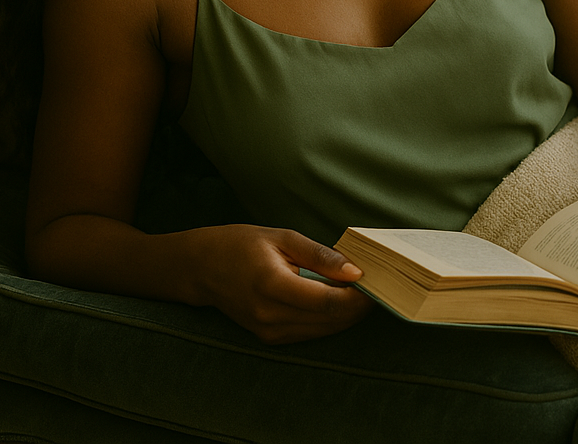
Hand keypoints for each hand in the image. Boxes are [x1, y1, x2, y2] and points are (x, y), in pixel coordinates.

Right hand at [185, 224, 374, 343]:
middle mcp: (270, 315)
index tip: (376, 282)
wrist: (201, 268)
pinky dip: (328, 320)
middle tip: (375, 285)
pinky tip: (335, 301)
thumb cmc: (241, 244)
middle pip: (330, 321)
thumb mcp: (282, 238)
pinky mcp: (269, 338)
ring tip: (358, 291)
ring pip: (323, 331)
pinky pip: (309, 333)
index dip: (358, 297)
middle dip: (358, 306)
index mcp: (272, 285)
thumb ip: (321, 256)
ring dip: (346, 315)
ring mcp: (268, 331)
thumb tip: (356, 271)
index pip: (328, 303)